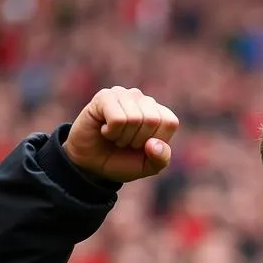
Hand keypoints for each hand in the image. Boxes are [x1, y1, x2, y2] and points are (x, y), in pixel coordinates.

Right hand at [63, 86, 178, 183]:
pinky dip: (111, 132)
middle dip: (137, 140)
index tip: (142, 146)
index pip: (169, 121)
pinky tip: (105, 130)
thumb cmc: (122, 161)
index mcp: (159, 113)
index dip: (156, 141)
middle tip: (126, 142)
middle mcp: (142, 100)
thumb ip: (161, 159)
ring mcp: (123, 95)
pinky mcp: (104, 97)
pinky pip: (117, 118)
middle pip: (152, 119)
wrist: (92, 165)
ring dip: (122, 137)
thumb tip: (154, 144)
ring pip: (133, 118)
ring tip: (115, 136)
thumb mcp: (147, 166)